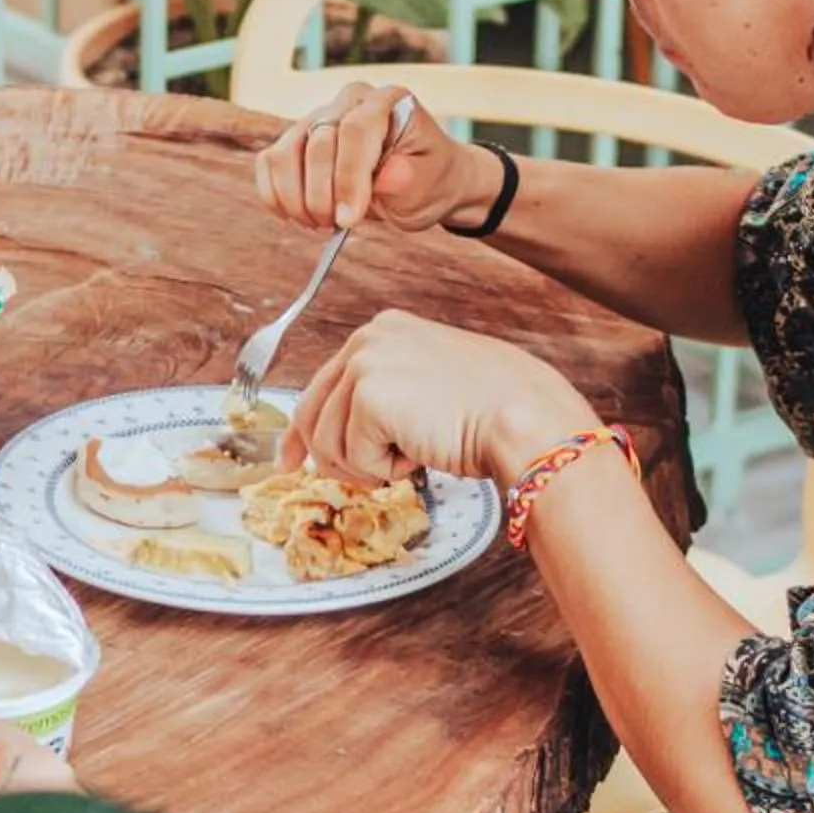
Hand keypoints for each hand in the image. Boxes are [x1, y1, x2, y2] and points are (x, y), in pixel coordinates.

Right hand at [253, 85, 499, 233]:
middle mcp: (350, 101)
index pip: (357, 130)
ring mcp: (319, 117)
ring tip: (320, 224)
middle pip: (318, 143)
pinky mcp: (296, 139)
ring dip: (296, 199)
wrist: (419, 180)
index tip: (348, 220)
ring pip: (285, 153)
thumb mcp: (430, 186)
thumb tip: (387, 177)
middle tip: (336, 228)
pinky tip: (298, 217)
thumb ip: (408, 181)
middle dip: (321, 195)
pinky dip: (275, 196)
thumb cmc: (427, 180)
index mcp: (389, 101)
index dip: (347, 177)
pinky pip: (269, 163)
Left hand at [282, 310, 598, 486]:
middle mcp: (366, 339)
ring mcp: (365, 364)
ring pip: (330, 443)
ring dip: (368, 467)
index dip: (302, 433)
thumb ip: (382, 398)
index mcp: (381, 331)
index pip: (320, 386)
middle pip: (312, 416)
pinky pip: (353, 456)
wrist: (521, 415)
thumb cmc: (490, 409)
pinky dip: (385, 469)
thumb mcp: (425, 388)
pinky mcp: (369, 397)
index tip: (291, 461)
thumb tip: (335, 437)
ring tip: (412, 457)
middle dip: (332, 460)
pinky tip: (419, 454)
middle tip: (363, 480)